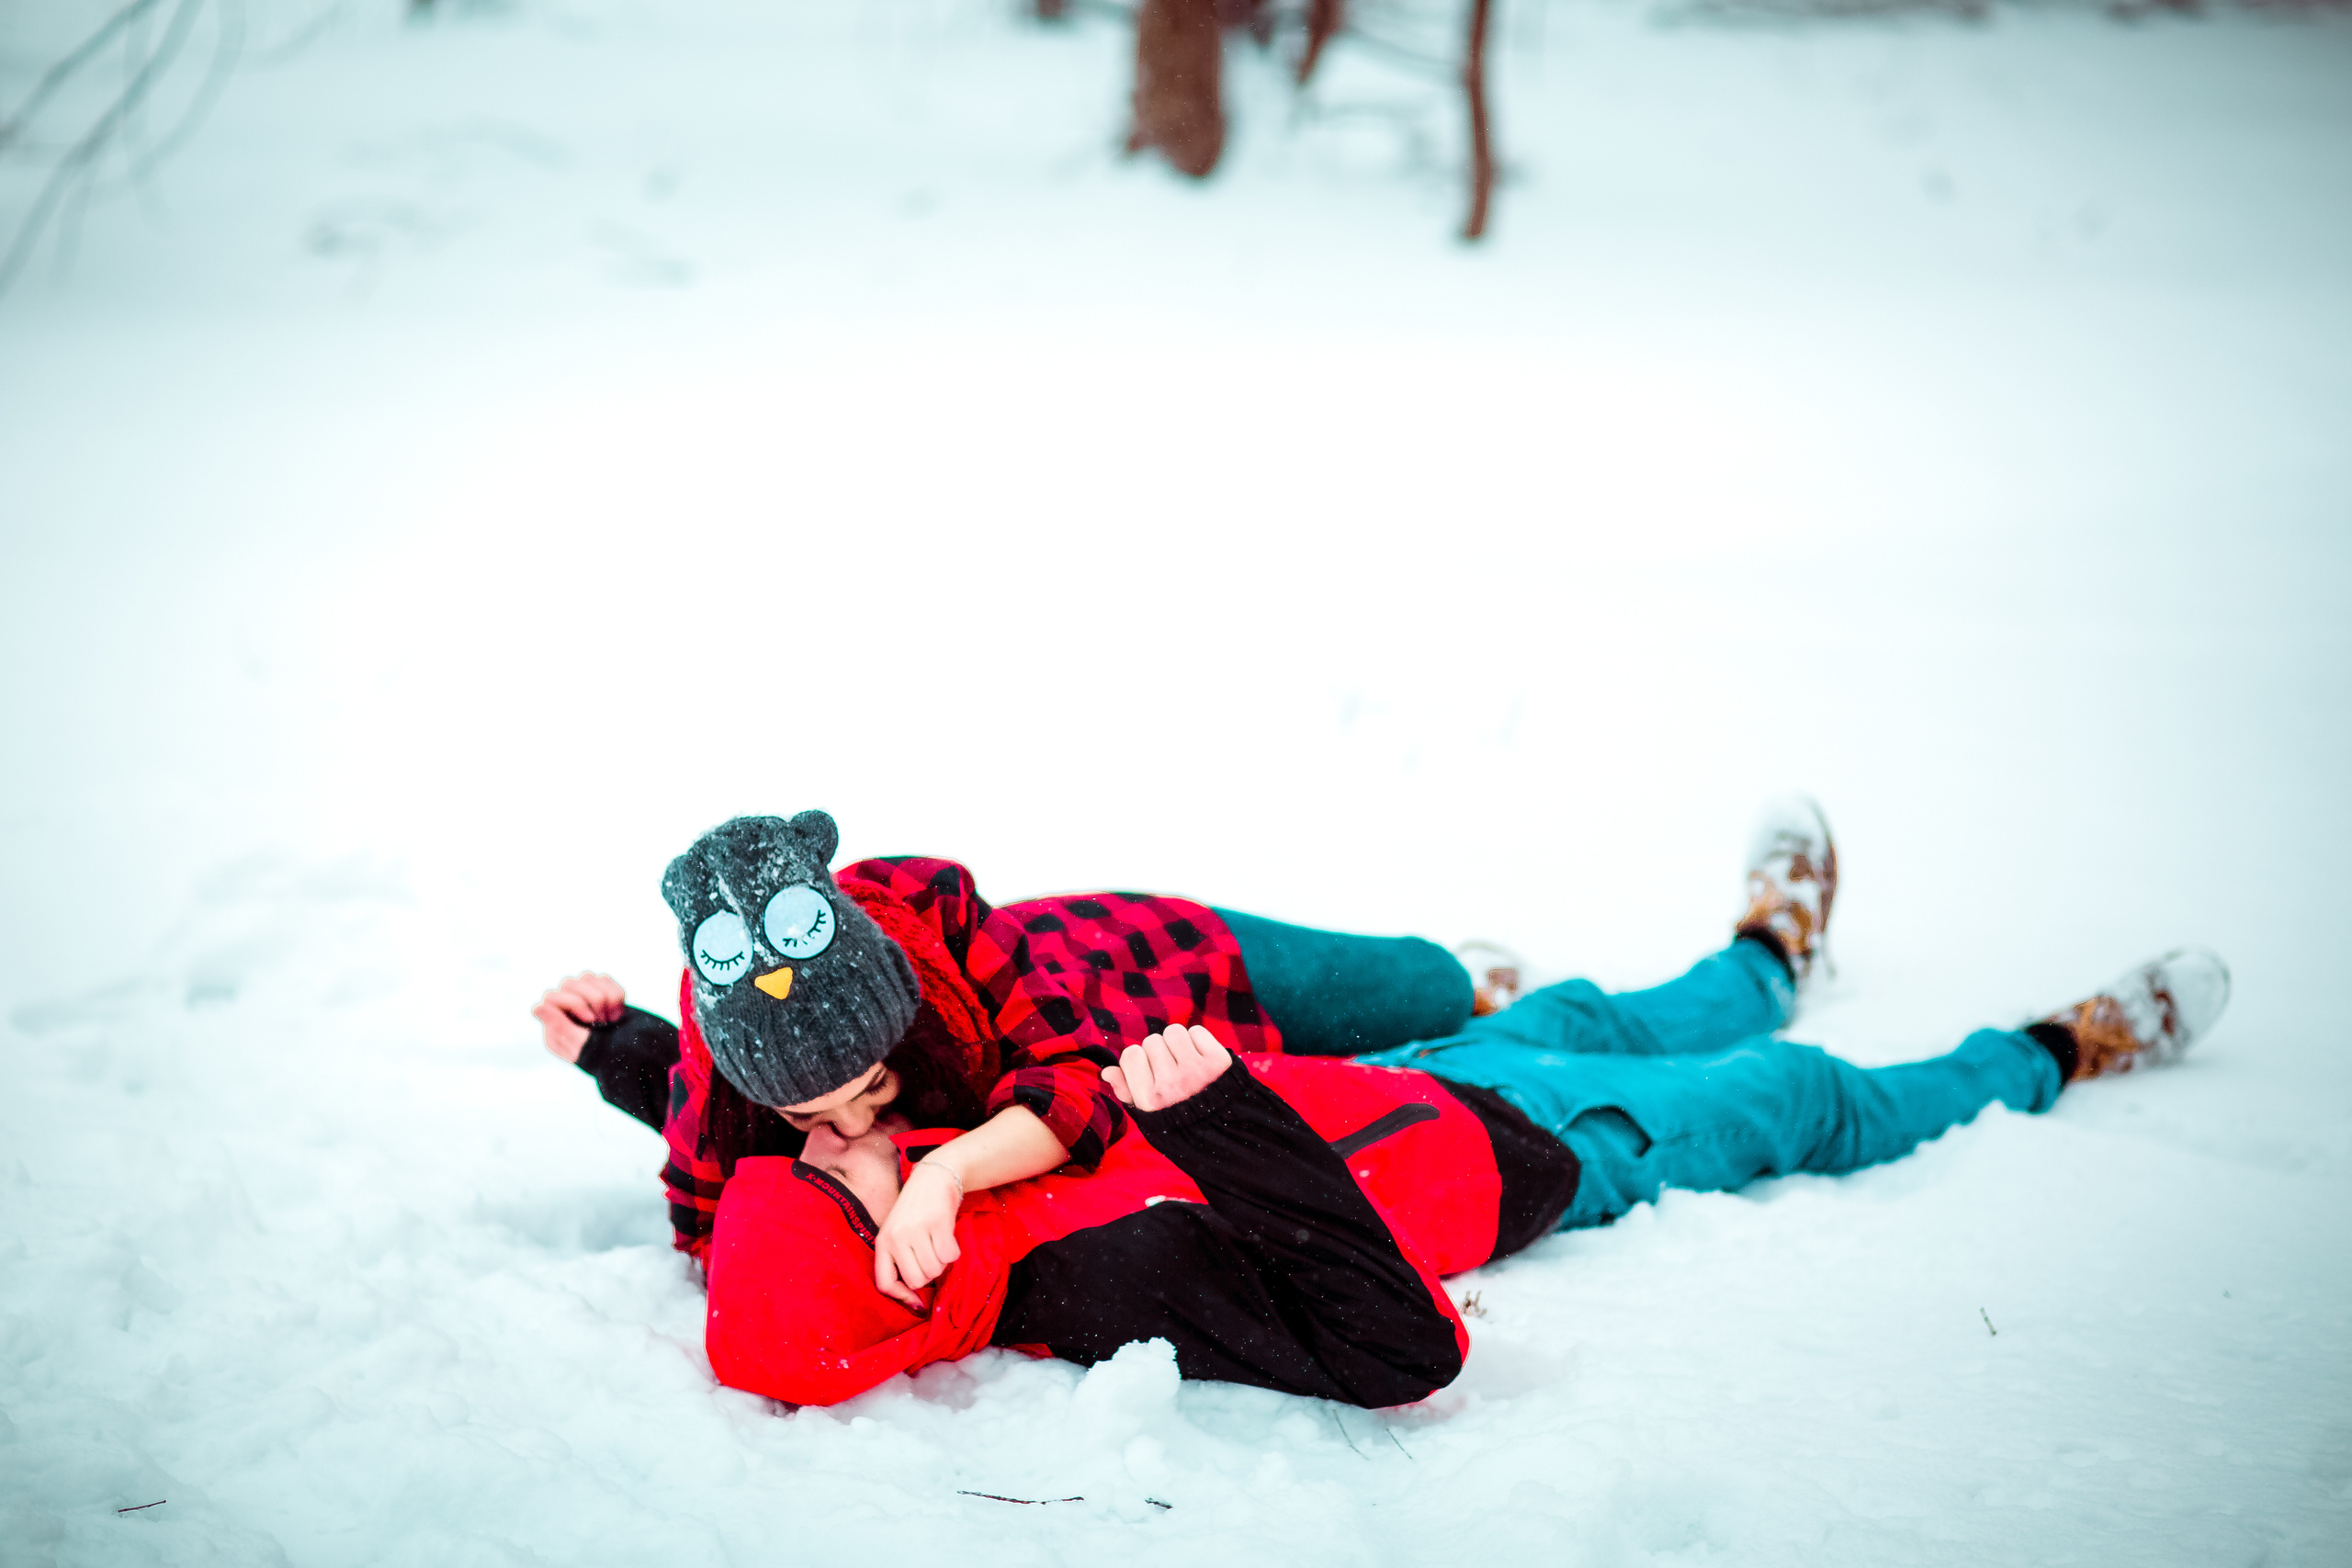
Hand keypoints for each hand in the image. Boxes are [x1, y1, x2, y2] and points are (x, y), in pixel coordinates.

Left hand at [531, 972, 625, 1064]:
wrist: (637, 1058)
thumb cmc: (606, 1057)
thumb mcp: (581, 1045)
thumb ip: (558, 1025)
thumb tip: (536, 1007)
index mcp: (556, 1027)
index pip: (552, 997)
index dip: (573, 1002)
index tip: (591, 1020)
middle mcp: (567, 1011)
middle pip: (569, 984)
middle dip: (592, 999)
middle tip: (604, 1021)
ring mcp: (584, 1001)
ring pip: (587, 978)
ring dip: (606, 997)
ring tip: (613, 1019)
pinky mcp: (601, 994)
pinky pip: (604, 979)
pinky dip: (616, 994)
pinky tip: (619, 1013)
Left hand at [873, 1160, 962, 1311]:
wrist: (933, 1178)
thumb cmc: (916, 1211)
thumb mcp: (898, 1233)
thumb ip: (901, 1261)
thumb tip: (915, 1303)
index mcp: (883, 1242)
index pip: (885, 1284)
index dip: (902, 1298)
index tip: (917, 1303)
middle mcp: (896, 1237)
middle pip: (917, 1280)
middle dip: (929, 1274)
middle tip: (931, 1255)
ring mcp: (916, 1230)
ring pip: (935, 1269)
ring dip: (942, 1261)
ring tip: (938, 1242)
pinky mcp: (937, 1223)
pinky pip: (950, 1255)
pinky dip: (954, 1251)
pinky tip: (948, 1237)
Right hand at [1105, 1024, 1232, 1111]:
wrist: (1225, 1130)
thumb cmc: (1180, 1120)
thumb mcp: (1149, 1115)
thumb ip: (1126, 1092)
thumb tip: (1107, 1071)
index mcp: (1150, 1099)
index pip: (1131, 1055)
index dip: (1138, 1060)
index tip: (1149, 1071)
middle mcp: (1171, 1085)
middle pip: (1151, 1041)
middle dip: (1159, 1052)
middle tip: (1171, 1069)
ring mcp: (1196, 1071)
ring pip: (1173, 1032)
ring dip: (1177, 1042)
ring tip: (1184, 1060)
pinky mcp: (1218, 1061)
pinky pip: (1197, 1031)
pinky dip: (1197, 1040)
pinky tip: (1199, 1057)